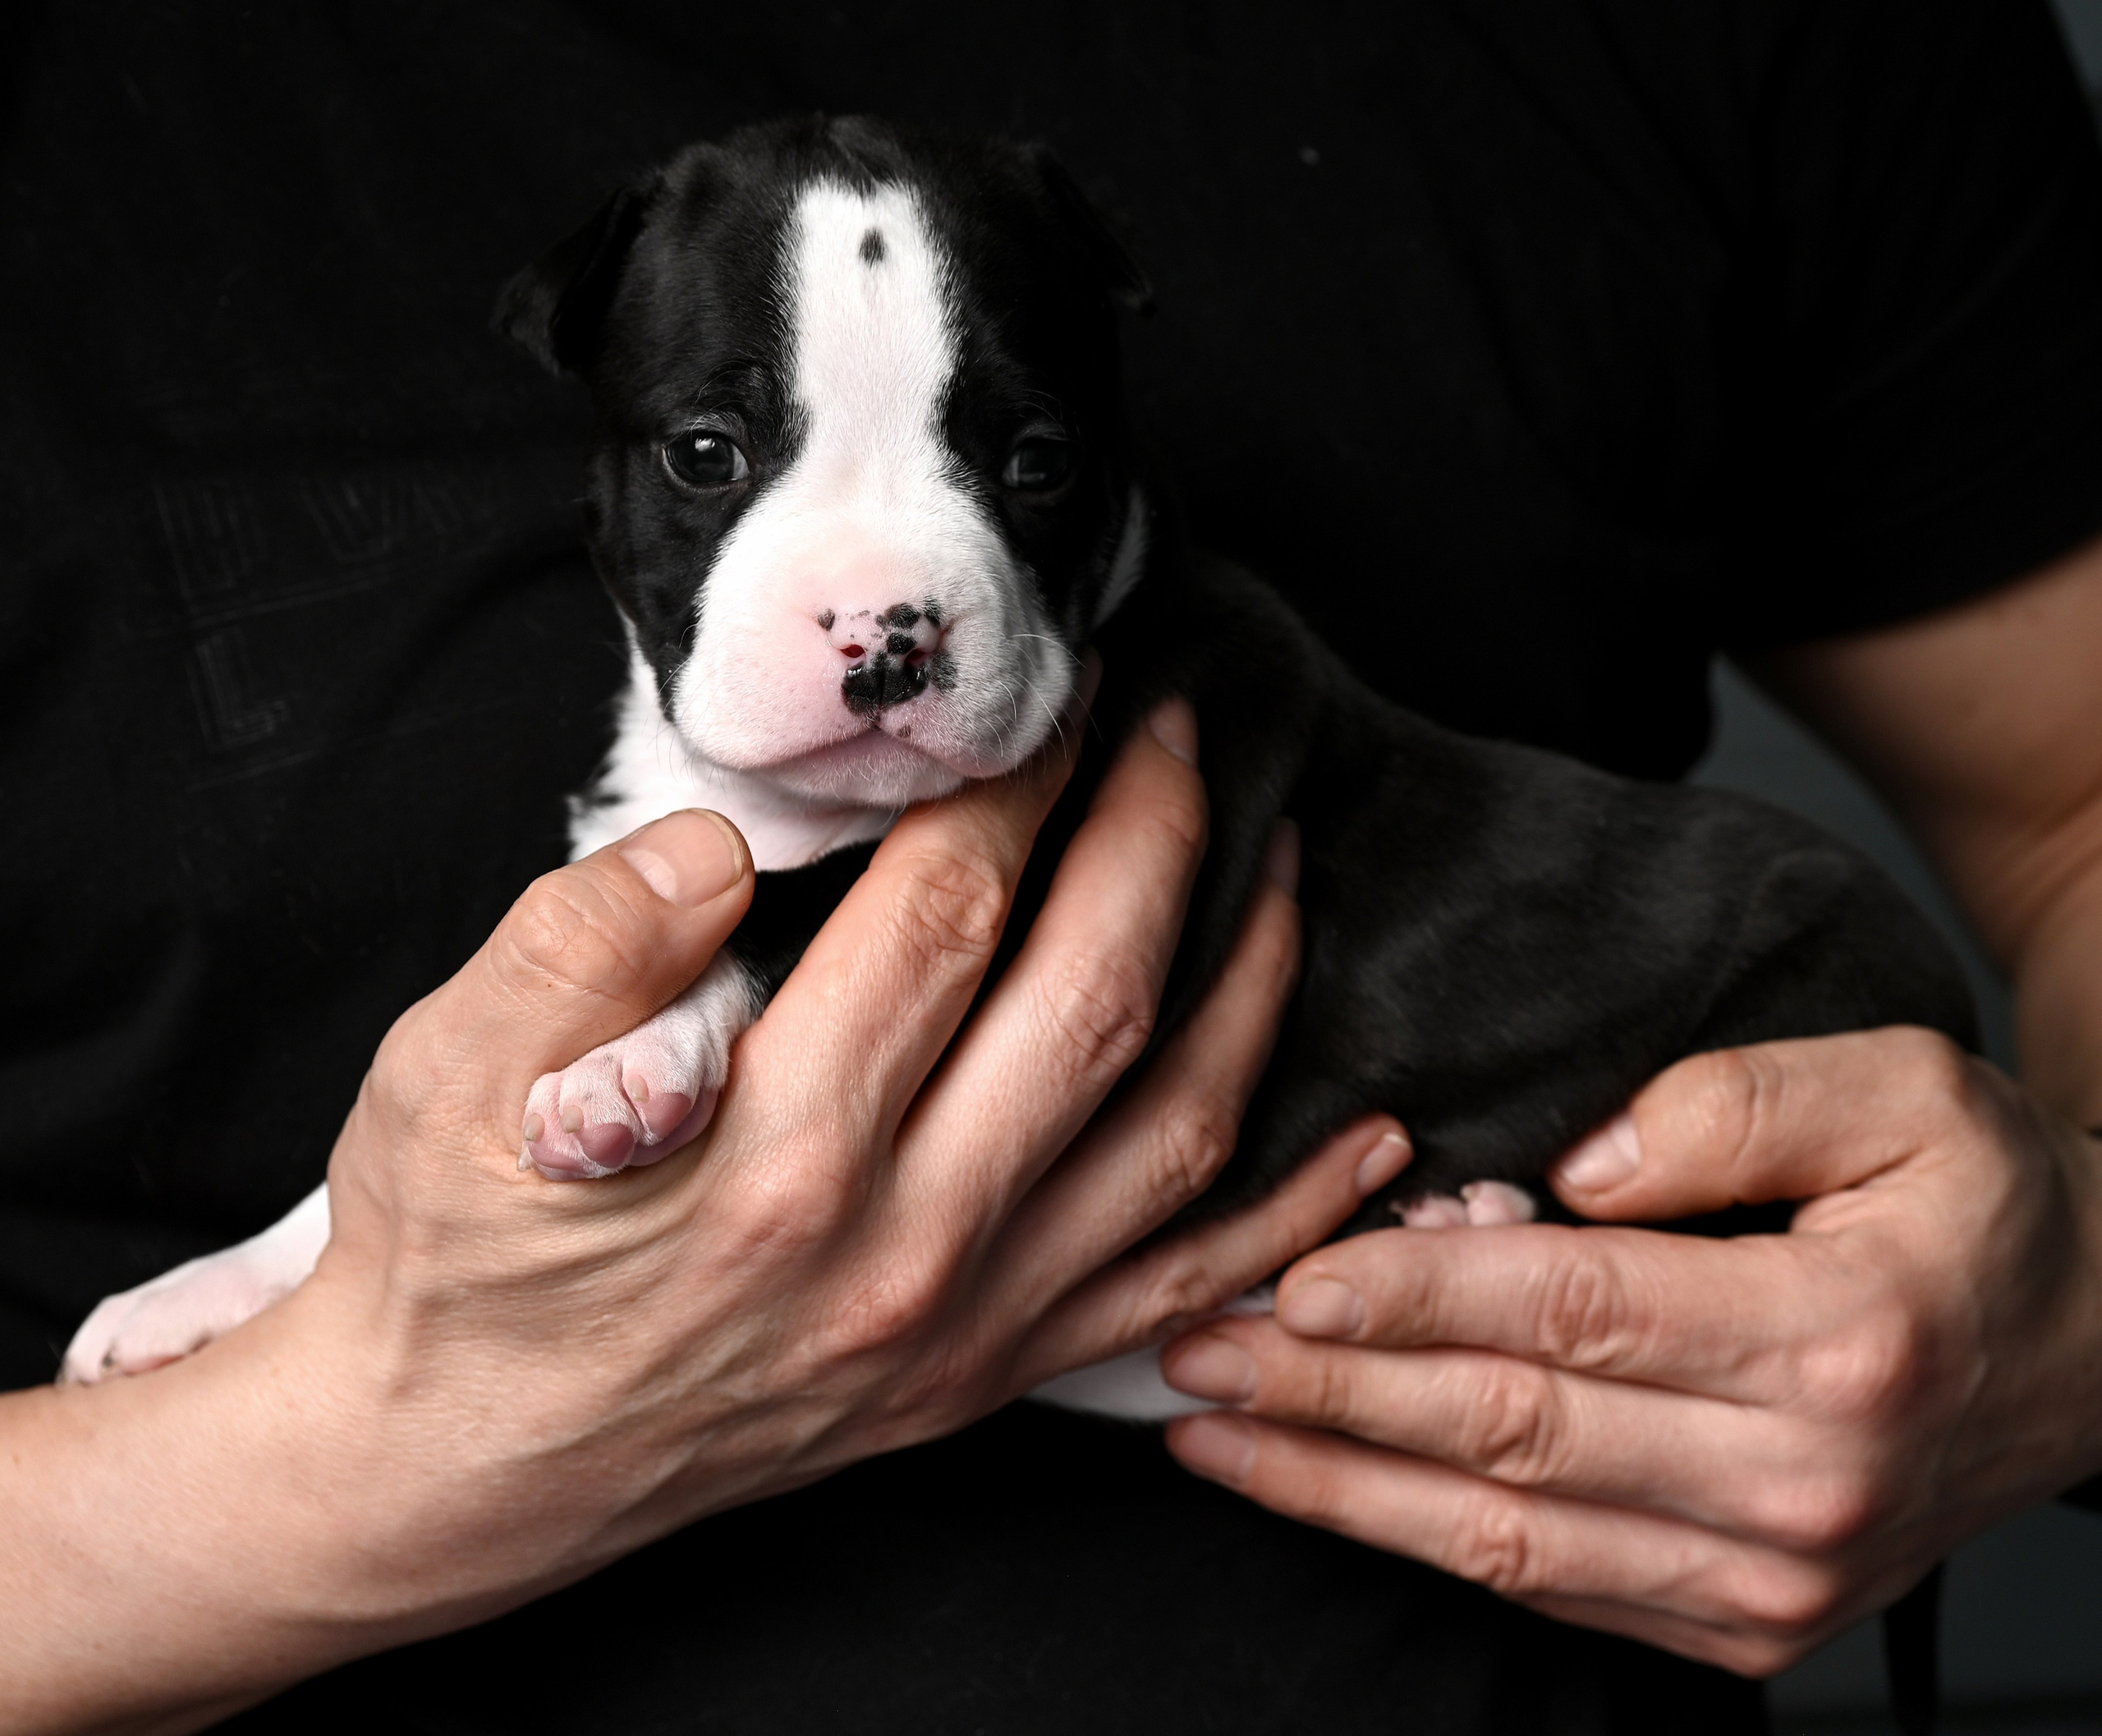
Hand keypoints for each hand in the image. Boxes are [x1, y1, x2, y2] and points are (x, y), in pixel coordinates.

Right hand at [0, 699, 1400, 1734]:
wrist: (457, 1468)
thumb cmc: (451, 1261)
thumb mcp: (446, 1077)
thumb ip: (583, 940)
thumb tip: (725, 839)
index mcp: (774, 1151)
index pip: (949, 913)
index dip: (1018, 777)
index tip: (1049, 690)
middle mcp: (901, 1243)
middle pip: (1096, 994)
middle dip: (1160, 832)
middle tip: (1181, 723)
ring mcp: (962, 1323)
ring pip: (1177, 1129)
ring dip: (1249, 978)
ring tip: (1278, 859)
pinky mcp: (984, 1377)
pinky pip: (1184, 1287)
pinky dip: (1292, 1208)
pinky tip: (1363, 1133)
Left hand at [1159, 1028, 2101, 1673]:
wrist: (2095, 1355)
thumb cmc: (1987, 1211)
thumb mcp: (1907, 1089)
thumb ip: (1737, 1102)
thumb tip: (1575, 1165)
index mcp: (1836, 1340)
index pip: (1574, 1314)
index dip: (1418, 1295)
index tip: (1295, 1272)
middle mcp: (1796, 1482)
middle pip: (1509, 1431)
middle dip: (1330, 1389)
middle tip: (1194, 1346)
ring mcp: (1765, 1576)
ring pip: (1501, 1536)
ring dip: (1337, 1483)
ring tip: (1211, 1429)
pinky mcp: (1738, 1621)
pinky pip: (1545, 1588)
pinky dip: (1417, 1540)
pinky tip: (1326, 1491)